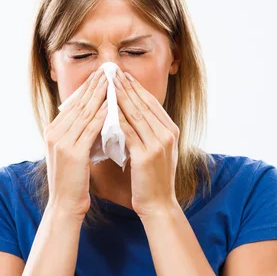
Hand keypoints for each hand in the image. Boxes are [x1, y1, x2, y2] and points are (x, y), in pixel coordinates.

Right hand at [44, 66, 107, 218]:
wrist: (65, 205)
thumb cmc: (72, 181)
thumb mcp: (72, 153)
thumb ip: (78, 134)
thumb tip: (95, 117)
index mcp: (53, 132)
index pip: (73, 104)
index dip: (88, 89)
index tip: (101, 76)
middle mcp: (54, 133)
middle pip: (78, 104)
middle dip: (94, 86)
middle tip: (108, 70)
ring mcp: (62, 142)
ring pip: (84, 113)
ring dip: (100, 95)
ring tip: (113, 81)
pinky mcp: (73, 153)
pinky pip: (90, 129)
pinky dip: (102, 115)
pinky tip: (113, 105)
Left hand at [113, 69, 180, 218]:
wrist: (158, 204)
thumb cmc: (153, 180)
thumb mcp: (155, 151)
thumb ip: (148, 132)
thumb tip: (130, 114)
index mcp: (171, 131)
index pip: (152, 103)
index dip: (136, 87)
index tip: (123, 75)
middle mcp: (168, 134)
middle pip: (144, 104)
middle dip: (127, 86)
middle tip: (112, 71)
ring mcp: (158, 144)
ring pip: (136, 114)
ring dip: (120, 97)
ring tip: (107, 83)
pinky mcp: (146, 155)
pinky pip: (128, 131)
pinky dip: (116, 118)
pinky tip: (106, 108)